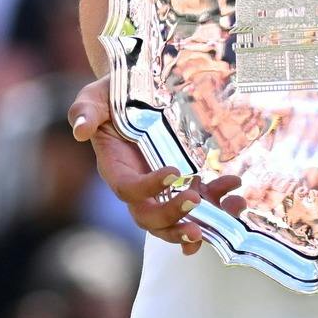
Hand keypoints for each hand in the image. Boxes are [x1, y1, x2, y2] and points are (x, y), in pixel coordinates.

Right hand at [68, 77, 244, 256]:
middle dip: (173, 218)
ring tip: (226, 214)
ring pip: (177, 221)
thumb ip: (84, 112)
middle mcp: (139, 187)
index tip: (174, 172)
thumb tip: (80, 132)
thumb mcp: (93, 98)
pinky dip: (221, 205)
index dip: (149, 188)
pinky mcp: (185, 185)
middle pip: (150, 217)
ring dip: (201, 225)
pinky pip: (203, 204)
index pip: (128, 189)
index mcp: (115, 169)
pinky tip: (237, 193)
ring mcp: (163, 190)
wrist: (136, 92)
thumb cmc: (111, 95)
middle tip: (195, 203)